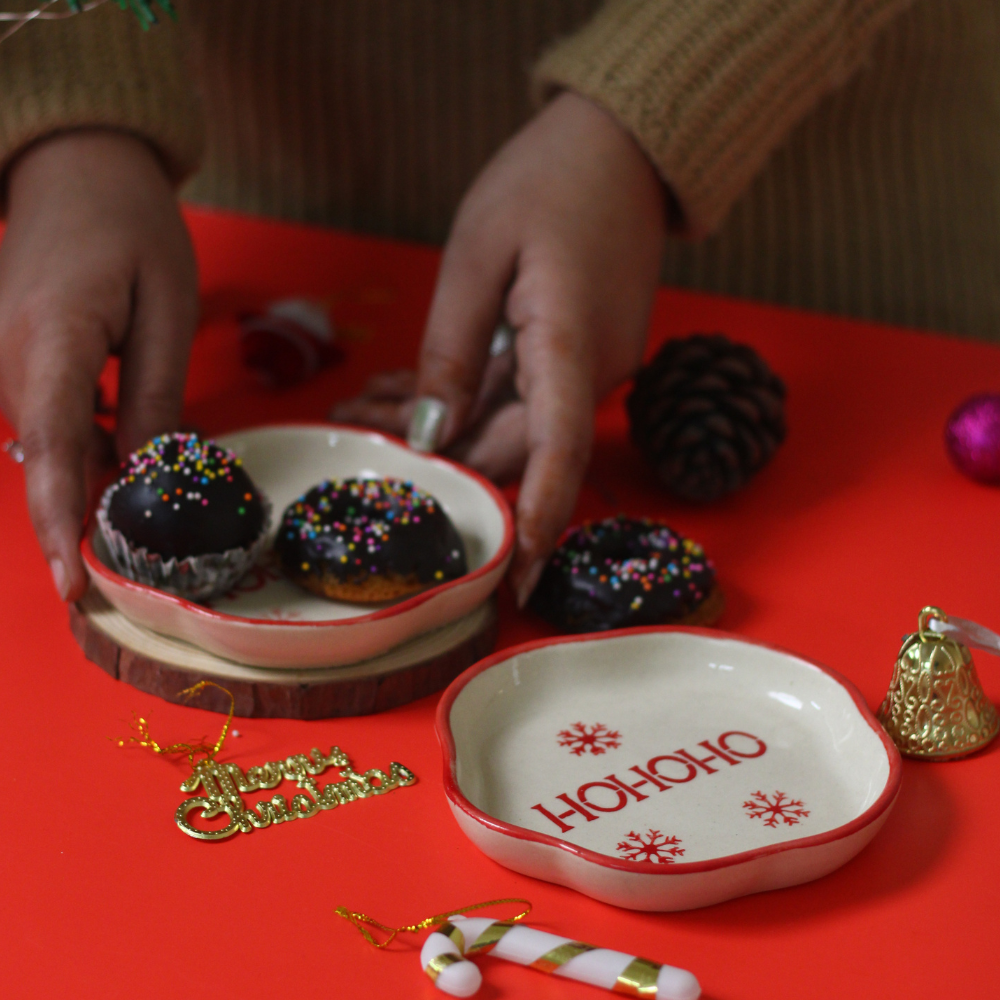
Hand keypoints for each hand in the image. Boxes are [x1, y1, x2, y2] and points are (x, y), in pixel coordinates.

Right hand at [0, 131, 197, 601]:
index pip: (53, 455)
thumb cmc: (131, 226)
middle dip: (89, 520)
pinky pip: (56, 425)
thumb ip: (153, 393)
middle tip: (145, 559)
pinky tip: (136, 442)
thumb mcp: (166, 306)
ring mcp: (7, 365)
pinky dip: (94, 446)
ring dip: (100, 480)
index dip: (62, 527)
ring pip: (54, 451)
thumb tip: (149, 471)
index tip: (73, 587)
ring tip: (156, 491)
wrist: (74, 168)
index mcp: (50, 344)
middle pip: (49, 467)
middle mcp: (11, 364)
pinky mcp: (19, 365)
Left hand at [334, 91, 665, 603]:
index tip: (522, 580)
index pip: (557, 450)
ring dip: (444, 421)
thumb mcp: (477, 254)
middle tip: (358, 430)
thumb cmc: (545, 181)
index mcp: (569, 344)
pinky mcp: (581, 350)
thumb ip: (453, 350)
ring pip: (512, 419)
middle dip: (440, 453)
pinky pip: (523, 390)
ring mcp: (592, 362)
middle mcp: (591, 369)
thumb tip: (436, 434)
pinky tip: (412, 384)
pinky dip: (470, 392)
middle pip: (514, 443)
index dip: (541, 518)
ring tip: (367, 404)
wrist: (619, 146)